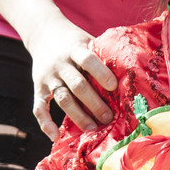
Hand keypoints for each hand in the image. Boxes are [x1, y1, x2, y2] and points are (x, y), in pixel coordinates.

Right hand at [28, 20, 116, 139]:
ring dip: (78, 116)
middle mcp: (60, 64)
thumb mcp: (87, 40)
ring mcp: (48, 77)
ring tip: (93, 129)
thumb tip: (131, 70)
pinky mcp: (38, 88)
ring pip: (62, 99)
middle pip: (77, 85)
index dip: (100, 73)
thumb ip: (102, 53)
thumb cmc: (74, 40)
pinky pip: (38, 108)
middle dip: (94, 103)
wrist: (42, 32)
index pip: (87, 60)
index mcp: (74, 49)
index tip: (113, 87)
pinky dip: (45, 123)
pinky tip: (55, 136)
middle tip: (109, 118)